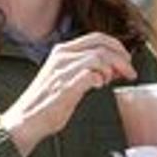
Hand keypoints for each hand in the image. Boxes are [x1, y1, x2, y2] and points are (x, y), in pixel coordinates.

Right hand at [1, 33, 136, 156]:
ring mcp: (62, 71)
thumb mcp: (65, 76)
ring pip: (98, 57)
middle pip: (101, 44)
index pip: (97, 37)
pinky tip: (99, 86)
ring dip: (112, 69)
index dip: (116, 46)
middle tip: (130, 71)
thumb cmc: (47, 101)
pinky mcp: (64, 87)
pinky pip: (90, 75)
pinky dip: (100, 79)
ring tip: (113, 81)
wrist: (26, 119)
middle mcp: (62, 56)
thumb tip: (113, 68)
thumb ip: (86, 69)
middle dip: (121, 57)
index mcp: (62, 51)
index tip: (126, 59)